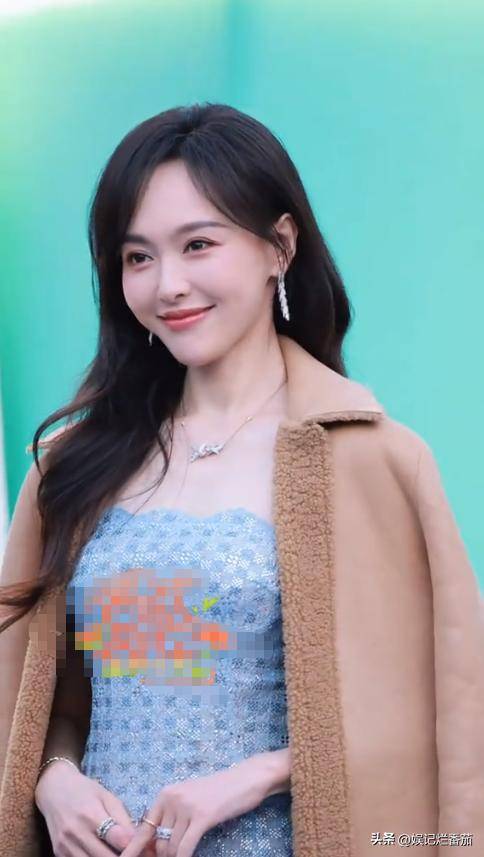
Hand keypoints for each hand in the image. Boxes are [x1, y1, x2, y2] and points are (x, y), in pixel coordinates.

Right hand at [34, 761, 137, 854]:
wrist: (53, 790)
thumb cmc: (85, 790)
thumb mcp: (108, 797)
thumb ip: (124, 820)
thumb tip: (141, 840)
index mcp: (92, 815)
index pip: (118, 839)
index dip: (134, 847)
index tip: (145, 848)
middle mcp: (77, 833)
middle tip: (135, 854)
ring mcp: (66, 847)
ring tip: (119, 853)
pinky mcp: (59, 854)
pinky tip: (103, 853)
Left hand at [120, 755, 270, 856]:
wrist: (245, 779)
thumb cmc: (219, 792)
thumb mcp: (189, 799)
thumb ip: (173, 816)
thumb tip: (156, 844)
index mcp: (165, 794)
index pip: (143, 828)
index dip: (133, 849)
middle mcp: (172, 798)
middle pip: (157, 842)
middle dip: (161, 856)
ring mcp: (186, 807)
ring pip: (170, 847)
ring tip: (183, 856)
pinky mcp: (202, 816)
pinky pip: (185, 848)